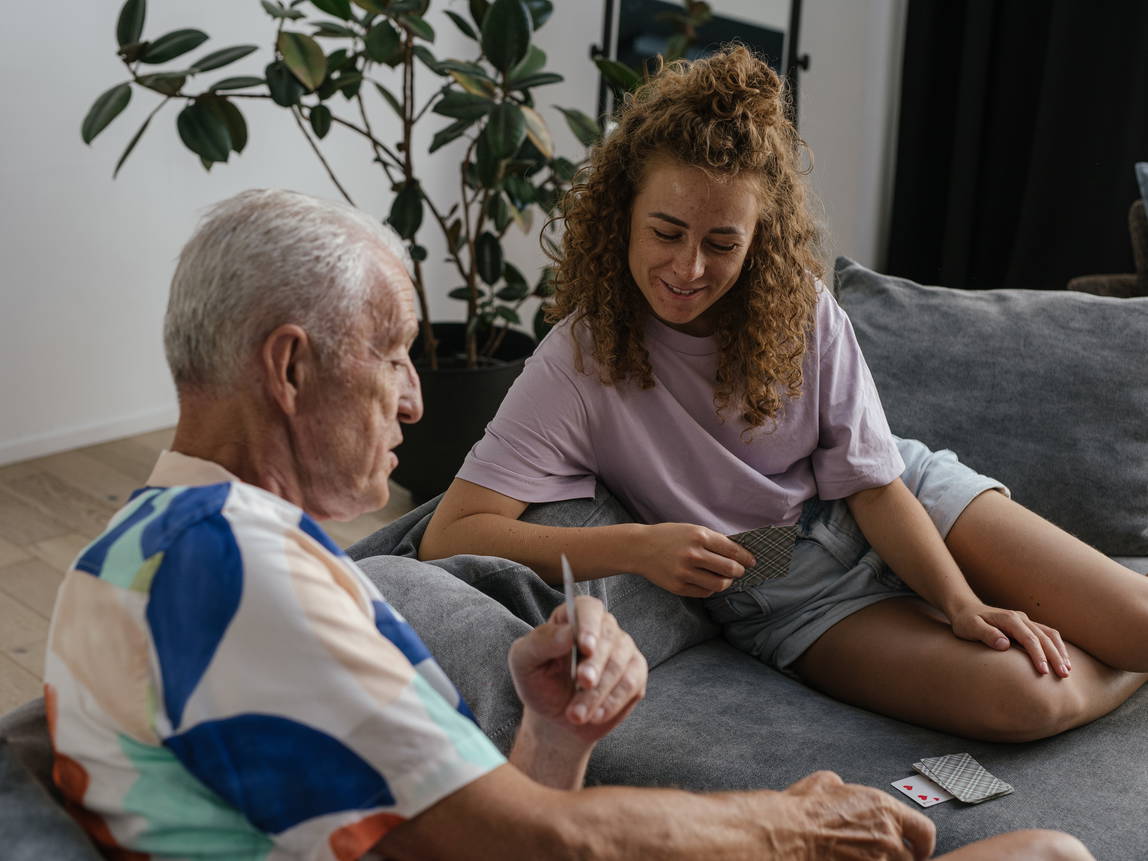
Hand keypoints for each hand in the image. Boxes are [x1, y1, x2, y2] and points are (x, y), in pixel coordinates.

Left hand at [507, 596, 647, 745]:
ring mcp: (622, 650)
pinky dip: (612, 702)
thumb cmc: (539, 683)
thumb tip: (568, 632)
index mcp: (573, 617)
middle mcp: (602, 628)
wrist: (556, 719)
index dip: (589, 625)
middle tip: (581, 685)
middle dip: (594, 665)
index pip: (588, 608)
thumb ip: (541, 642)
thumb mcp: (524, 662)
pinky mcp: (635, 674)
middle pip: (608, 637)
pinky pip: (631, 684)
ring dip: (598, 692)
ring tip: (576, 714)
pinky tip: (594, 715)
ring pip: (620, 664)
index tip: (586, 647)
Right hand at [633, 523, 756, 596]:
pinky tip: (708, 581)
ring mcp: (685, 572)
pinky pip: (705, 592)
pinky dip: (711, 588)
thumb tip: (738, 553)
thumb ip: (712, 540)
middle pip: (729, 569)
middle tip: (738, 571)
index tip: (751, 561)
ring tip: (724, 578)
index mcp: (698, 536)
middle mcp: (693, 554)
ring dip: (726, 582)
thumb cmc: (668, 537)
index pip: (732, 550)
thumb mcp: (691, 530)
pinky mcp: (678, 587)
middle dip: (738, 571)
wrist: (639, 548)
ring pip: (719, 584)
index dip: (745, 557)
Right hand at [780, 771, 934, 860]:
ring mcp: (877, 860)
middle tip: (877, 853)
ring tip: (854, 855)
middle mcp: (887, 837)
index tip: (920, 849)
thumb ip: (844, 789)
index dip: (923, 843)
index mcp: (884, 809)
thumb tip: (840, 788)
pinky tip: (844, 859)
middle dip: (895, 857)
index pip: (924, 831)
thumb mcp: (826, 783)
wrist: (791, 833)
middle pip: (908, 858)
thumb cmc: (805, 809)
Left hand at [948, 602, 1070, 676]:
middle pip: (1044, 637)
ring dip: (1060, 651)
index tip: (1044, 672)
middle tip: (1063, 675)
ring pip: (1049, 635)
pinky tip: (1062, 659)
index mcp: (1009, 619)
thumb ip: (986, 634)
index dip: (1038, 655)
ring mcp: (1025, 620)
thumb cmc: (966, 621)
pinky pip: (1047, 634)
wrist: (965, 609)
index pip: (1029, 639)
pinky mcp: (1026, 625)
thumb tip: (1005, 644)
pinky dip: (1056, 646)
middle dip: (1055, 656)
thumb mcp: (970, 627)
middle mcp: (1020, 618)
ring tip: (1067, 670)